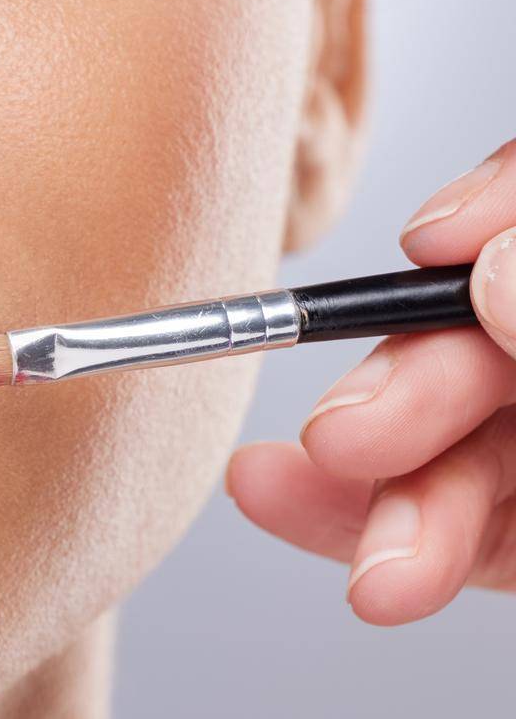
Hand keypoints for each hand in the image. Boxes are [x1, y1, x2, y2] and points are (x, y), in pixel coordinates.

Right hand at [228, 139, 515, 624]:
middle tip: (351, 436)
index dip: (495, 211)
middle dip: (405, 390)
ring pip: (445, 441)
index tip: (429, 244)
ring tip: (372, 566)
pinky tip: (282, 504)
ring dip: (376, 494)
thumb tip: (492, 270)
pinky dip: (357, 521)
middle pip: (474, 333)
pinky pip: (445, 525)